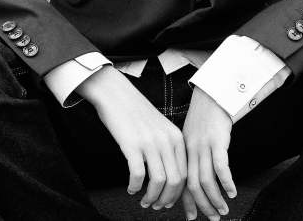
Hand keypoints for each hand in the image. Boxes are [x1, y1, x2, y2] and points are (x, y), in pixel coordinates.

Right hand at [77, 66, 186, 209]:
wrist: (117, 94)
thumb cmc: (136, 113)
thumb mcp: (160, 128)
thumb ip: (167, 148)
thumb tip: (169, 176)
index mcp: (176, 137)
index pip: (185, 174)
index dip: (177, 194)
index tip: (168, 202)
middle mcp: (166, 140)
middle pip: (175, 181)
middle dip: (166, 200)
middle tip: (155, 206)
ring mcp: (150, 142)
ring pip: (159, 182)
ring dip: (151, 197)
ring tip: (144, 201)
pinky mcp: (132, 144)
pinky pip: (138, 175)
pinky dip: (135, 187)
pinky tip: (131, 189)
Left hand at [181, 86, 236, 220]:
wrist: (211, 94)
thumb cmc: (204, 116)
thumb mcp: (192, 136)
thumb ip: (192, 155)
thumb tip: (196, 178)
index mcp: (183, 151)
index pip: (182, 182)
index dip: (186, 202)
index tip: (191, 217)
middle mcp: (191, 150)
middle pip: (193, 185)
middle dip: (203, 206)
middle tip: (212, 218)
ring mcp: (203, 145)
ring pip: (206, 180)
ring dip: (215, 199)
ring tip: (223, 210)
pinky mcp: (217, 140)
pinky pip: (220, 166)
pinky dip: (226, 182)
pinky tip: (232, 192)